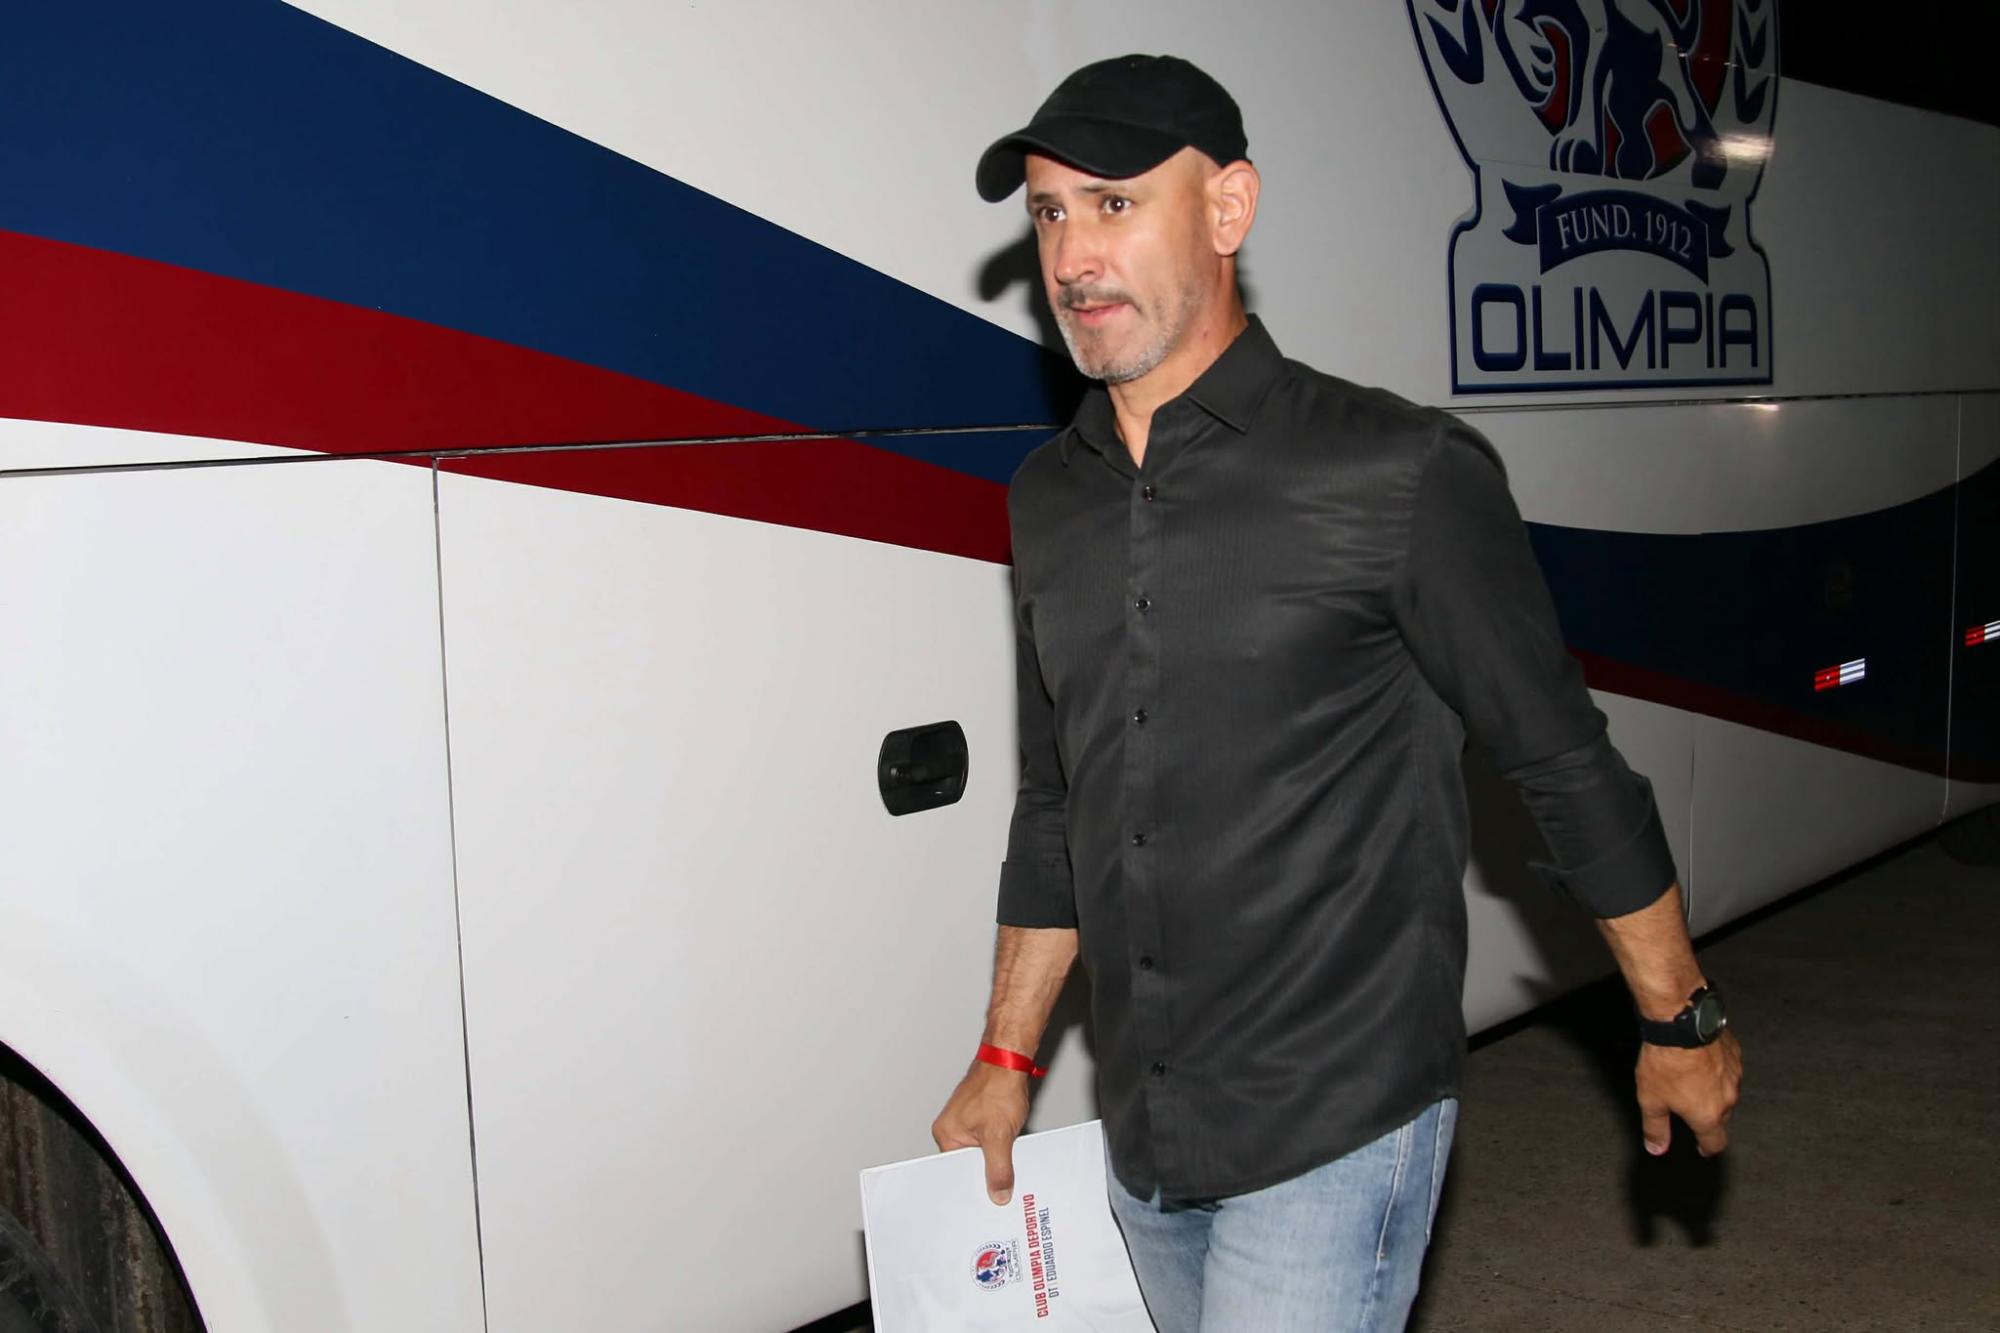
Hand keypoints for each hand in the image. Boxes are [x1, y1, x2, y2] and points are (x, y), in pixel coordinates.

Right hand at [932, 1062, 1031, 1204]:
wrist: (1010, 1061)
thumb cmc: (997, 1086)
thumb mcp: (999, 1136)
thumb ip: (998, 1169)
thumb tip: (997, 1193)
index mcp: (946, 1135)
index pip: (955, 1173)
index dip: (973, 1186)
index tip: (988, 1197)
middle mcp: (952, 1129)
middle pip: (969, 1165)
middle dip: (988, 1172)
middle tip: (1002, 1179)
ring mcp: (967, 1123)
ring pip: (982, 1154)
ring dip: (997, 1157)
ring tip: (1008, 1151)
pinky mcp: (981, 1118)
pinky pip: (990, 1142)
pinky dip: (1002, 1146)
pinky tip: (1012, 1144)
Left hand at [1635, 1030, 1741, 1155]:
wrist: (1680, 1025)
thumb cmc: (1665, 1062)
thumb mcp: (1651, 1100)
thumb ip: (1656, 1128)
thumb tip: (1657, 1148)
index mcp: (1708, 1115)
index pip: (1715, 1143)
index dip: (1707, 1148)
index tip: (1702, 1148)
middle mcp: (1727, 1099)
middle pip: (1720, 1117)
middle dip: (1706, 1116)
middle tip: (1688, 1106)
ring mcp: (1734, 1076)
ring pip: (1726, 1091)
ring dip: (1713, 1090)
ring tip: (1691, 1079)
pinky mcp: (1735, 1054)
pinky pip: (1728, 1069)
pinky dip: (1717, 1069)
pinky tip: (1700, 1059)